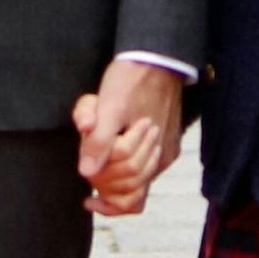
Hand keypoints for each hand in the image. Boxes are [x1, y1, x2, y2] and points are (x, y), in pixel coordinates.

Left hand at [78, 58, 182, 216]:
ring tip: (104, 155)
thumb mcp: (107, 106)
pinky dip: (133, 166)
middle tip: (92, 170)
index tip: (87, 199)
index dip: (104, 197)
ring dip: (120, 174)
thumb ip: (97, 140)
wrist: (159, 58)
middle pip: (132, 190)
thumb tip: (87, 173)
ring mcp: (168, 152)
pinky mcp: (171, 145)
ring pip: (142, 181)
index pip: (124, 193)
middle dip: (110, 184)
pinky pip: (150, 169)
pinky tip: (119, 147)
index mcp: (145, 151)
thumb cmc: (130, 79)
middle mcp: (162, 158)